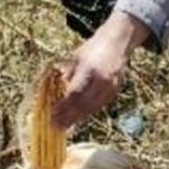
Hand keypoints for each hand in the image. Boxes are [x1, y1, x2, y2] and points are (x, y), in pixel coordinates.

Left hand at [51, 11, 149, 128]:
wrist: (117, 42)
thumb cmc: (92, 49)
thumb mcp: (75, 58)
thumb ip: (67, 76)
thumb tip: (55, 93)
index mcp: (89, 69)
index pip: (74, 93)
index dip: (62, 106)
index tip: (52, 114)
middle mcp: (101, 80)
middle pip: (83, 104)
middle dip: (68, 117)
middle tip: (56, 126)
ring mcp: (110, 87)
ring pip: (92, 108)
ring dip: (77, 119)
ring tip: (65, 126)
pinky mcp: (115, 91)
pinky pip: (99, 106)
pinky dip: (87, 113)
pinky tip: (77, 118)